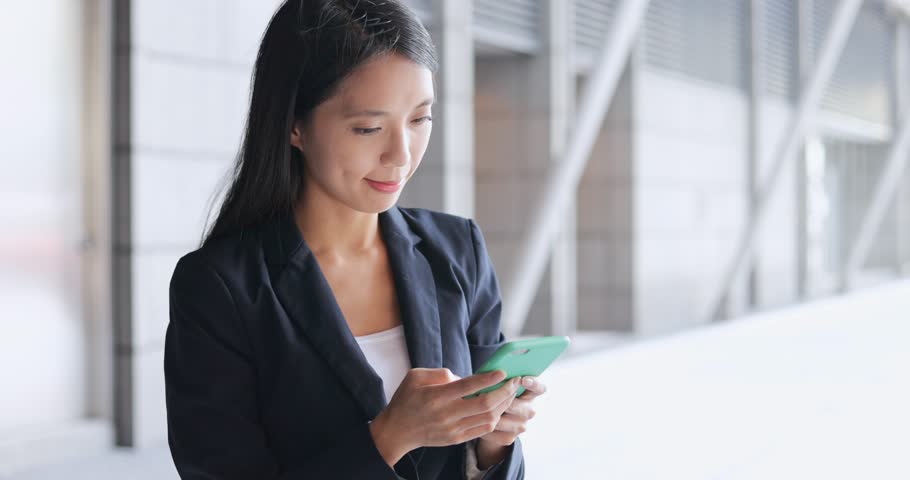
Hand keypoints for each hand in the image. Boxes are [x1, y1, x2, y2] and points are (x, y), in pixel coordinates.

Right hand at [369, 368, 521, 465]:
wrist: (397, 431)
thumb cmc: (406, 400)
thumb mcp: (414, 377)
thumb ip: (439, 373)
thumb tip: (462, 376)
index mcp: (436, 396)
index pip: (468, 386)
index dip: (488, 378)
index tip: (502, 372)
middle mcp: (447, 414)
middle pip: (484, 404)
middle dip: (504, 391)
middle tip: (514, 381)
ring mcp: (453, 429)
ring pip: (488, 418)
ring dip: (503, 405)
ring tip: (510, 393)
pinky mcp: (457, 439)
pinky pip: (483, 430)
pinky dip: (495, 418)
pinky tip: (500, 408)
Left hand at [475, 376, 546, 466]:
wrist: (496, 419)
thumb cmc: (498, 393)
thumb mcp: (503, 383)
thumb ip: (503, 378)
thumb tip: (495, 371)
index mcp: (532, 393)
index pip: (539, 388)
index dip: (533, 384)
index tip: (523, 380)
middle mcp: (530, 410)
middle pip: (514, 405)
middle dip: (496, 400)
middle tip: (481, 392)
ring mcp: (521, 426)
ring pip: (500, 419)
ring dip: (486, 412)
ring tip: (474, 405)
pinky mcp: (509, 438)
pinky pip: (492, 431)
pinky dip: (481, 424)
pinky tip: (475, 418)